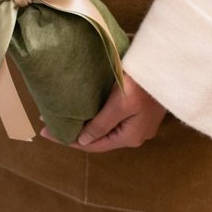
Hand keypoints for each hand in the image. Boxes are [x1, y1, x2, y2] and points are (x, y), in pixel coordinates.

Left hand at [40, 74, 166, 152]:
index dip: (68, 140)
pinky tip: (84, 107)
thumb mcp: (119, 105)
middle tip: (49, 122)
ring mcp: (138, 121)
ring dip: (84, 122)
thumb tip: (83, 141)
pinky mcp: (139, 108)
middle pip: (98, 137)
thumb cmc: (142, 85)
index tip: (45, 132)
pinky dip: (95, 114)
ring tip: (62, 115)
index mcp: (130, 137)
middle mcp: (134, 133)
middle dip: (74, 131)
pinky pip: (111, 116)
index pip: (93, 145)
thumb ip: (101, 124)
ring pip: (104, 126)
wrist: (166, 66)